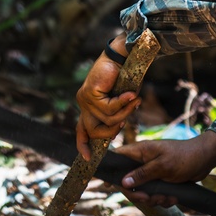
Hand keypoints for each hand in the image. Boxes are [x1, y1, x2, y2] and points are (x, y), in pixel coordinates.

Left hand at [75, 35, 139, 160]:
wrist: (119, 57)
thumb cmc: (122, 78)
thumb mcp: (119, 101)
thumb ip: (115, 115)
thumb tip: (115, 131)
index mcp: (88, 108)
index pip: (81, 130)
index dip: (83, 144)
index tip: (86, 158)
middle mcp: (83, 105)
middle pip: (94, 130)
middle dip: (111, 131)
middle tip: (125, 122)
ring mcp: (85, 99)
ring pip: (106, 119)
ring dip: (124, 112)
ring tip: (134, 100)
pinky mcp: (89, 93)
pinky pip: (108, 108)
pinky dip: (123, 103)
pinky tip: (131, 95)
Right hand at [114, 130, 215, 207]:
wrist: (205, 160)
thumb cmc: (184, 157)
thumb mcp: (163, 166)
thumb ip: (142, 174)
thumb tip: (123, 182)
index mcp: (140, 152)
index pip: (118, 158)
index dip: (110, 170)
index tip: (107, 185)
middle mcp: (143, 162)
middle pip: (129, 182)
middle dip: (140, 194)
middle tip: (149, 198)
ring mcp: (152, 172)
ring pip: (143, 191)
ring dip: (154, 199)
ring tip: (167, 197)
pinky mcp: (161, 182)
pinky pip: (155, 195)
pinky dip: (163, 199)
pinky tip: (173, 198)